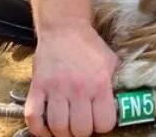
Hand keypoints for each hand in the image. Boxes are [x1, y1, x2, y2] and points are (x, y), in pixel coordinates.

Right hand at [26, 19, 119, 136]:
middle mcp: (78, 88)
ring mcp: (56, 88)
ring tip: (66, 127)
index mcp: (100, 83)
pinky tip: (47, 129)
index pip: (104, 123)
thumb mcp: (111, 62)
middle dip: (82, 132)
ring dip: (62, 133)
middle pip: (80, 130)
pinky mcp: (37, 86)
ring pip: (58, 127)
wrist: (64, 28)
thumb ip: (115, 85)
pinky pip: (34, 117)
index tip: (98, 121)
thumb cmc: (89, 46)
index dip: (102, 126)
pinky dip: (39, 129)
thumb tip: (122, 106)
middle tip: (81, 125)